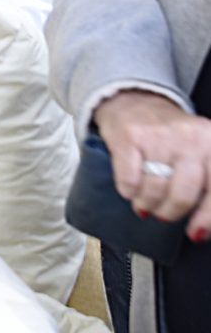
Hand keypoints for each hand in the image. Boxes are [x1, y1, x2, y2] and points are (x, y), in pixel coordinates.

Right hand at [96, 90, 210, 239]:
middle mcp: (189, 137)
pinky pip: (129, 181)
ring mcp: (158, 136)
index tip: (196, 231)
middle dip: (171, 212)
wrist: (134, 100)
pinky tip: (131, 187)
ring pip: (154, 190)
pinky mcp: (129, 136)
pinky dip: (129, 191)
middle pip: (182, 195)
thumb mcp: (200, 154)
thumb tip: (202, 230)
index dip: (206, 217)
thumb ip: (207, 188)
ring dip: (147, 204)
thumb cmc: (171, 137)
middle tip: (165, 213)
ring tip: (145, 202)